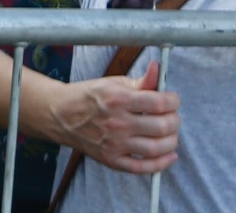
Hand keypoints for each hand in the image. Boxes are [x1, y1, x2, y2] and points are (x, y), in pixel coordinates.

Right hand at [50, 63, 180, 174]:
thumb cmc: (89, 96)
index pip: (160, 102)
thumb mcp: (114, 83)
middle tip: (172, 116)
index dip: (173, 101)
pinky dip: (161, 164)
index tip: (173, 100)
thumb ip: (141, 81)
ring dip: (172, 141)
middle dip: (174, 121)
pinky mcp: (112, 159)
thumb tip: (159, 68)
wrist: (60, 114)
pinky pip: (142, 167)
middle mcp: (117, 123)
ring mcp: (114, 144)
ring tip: (170, 134)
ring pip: (156, 148)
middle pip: (162, 126)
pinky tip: (169, 155)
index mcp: (118, 99)